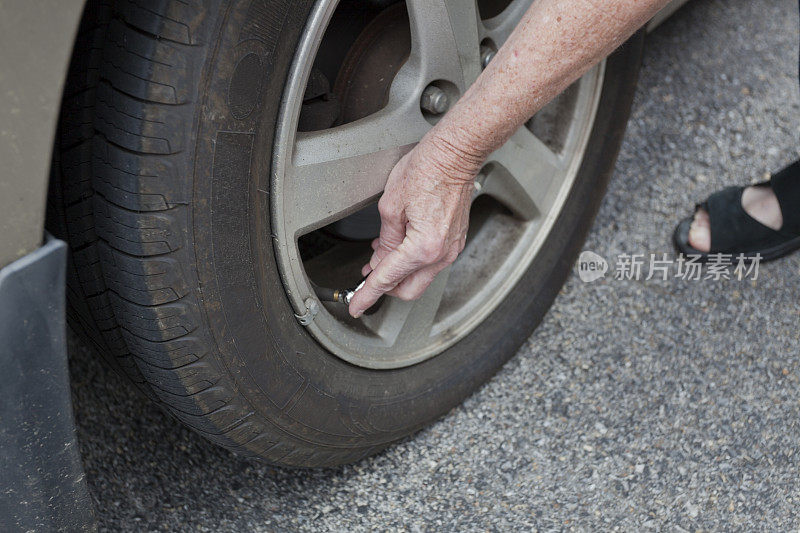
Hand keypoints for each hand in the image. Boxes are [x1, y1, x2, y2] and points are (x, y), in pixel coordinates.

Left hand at [348, 132, 483, 317]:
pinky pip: (431, 262)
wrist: (456, 155)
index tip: (356, 305)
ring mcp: (451, 248)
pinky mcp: (454, 240)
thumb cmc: (428, 170)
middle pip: (408, 289)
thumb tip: (380, 260)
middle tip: (366, 278)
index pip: (388, 279)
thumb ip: (385, 241)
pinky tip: (398, 246)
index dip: (367, 294)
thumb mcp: (391, 206)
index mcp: (424, 247)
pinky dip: (412, 260)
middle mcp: (441, 253)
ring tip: (379, 256)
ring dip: (399, 272)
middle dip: (385, 287)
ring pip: (420, 277)